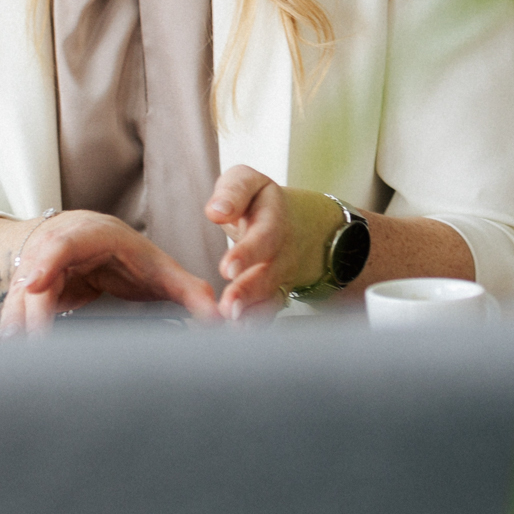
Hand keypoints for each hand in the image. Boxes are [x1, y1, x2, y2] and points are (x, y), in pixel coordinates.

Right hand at [1, 211, 223, 337]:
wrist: (91, 238)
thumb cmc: (126, 253)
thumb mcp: (160, 268)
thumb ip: (190, 292)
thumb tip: (221, 320)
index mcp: (87, 235)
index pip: (61, 244)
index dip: (45, 262)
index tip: (34, 284)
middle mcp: (53, 248)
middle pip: (33, 278)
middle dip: (31, 311)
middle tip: (36, 346)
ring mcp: (36, 268)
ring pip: (19, 298)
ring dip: (17, 327)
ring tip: (20, 361)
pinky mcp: (27, 291)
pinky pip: (15, 313)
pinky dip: (13, 334)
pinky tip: (8, 357)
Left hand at [204, 167, 342, 318]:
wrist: (298, 222)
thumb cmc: (259, 200)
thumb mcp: (247, 181)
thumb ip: (232, 192)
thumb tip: (216, 211)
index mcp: (273, 216)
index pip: (263, 235)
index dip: (247, 253)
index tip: (227, 269)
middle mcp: (282, 249)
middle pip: (269, 272)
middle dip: (249, 291)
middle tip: (229, 307)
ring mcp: (282, 273)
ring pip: (272, 296)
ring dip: (252, 312)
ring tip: (233, 323)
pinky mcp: (277, 291)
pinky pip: (271, 309)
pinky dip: (257, 322)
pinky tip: (239, 332)